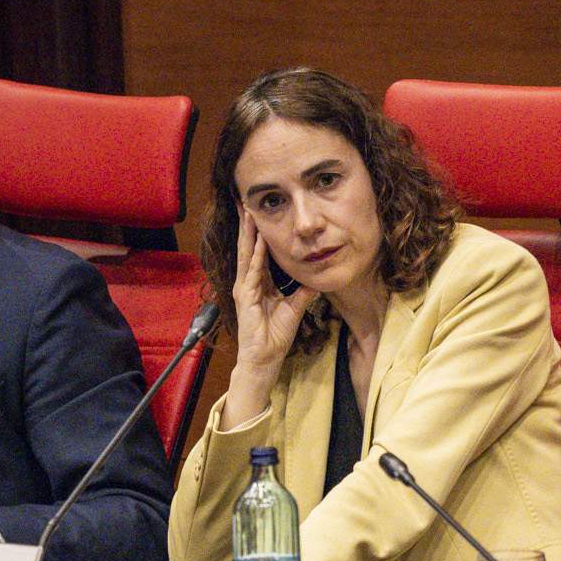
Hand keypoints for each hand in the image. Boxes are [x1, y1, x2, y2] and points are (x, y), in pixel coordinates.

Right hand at [223, 215, 314, 423]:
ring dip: (248, 232)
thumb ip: (303, 294)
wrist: (264, 358)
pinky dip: (256, 254)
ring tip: (248, 211)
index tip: (259, 214)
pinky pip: (252, 270)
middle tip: (246, 202)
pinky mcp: (245, 296)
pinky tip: (258, 239)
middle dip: (247, 225)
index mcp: (259, 284)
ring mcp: (244, 288)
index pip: (259, 253)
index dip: (259, 234)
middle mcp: (248, 282)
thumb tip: (316, 280)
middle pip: (248, 247)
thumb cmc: (275, 337)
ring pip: (246, 253)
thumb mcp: (294, 309)